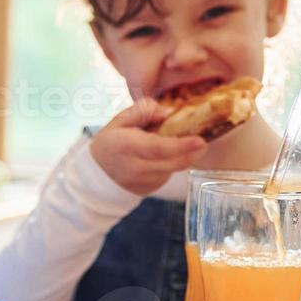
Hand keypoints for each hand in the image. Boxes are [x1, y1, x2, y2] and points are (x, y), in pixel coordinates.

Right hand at [90, 98, 206, 195]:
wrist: (97, 174)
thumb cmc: (111, 143)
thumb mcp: (120, 120)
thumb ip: (143, 110)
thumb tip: (167, 112)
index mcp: (126, 146)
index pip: (158, 148)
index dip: (181, 145)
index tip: (199, 140)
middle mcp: (136, 167)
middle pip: (173, 161)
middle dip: (192, 152)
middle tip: (203, 142)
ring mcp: (144, 182)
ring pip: (173, 169)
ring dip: (182, 157)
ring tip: (181, 145)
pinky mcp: (150, 190)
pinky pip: (168, 175)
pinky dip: (172, 165)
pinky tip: (166, 157)